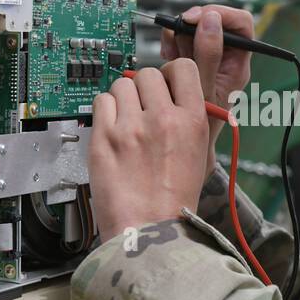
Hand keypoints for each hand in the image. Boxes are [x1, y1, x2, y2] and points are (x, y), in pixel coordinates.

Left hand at [88, 60, 209, 244]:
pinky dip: (104, 112)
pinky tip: (111, 130)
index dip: (170, 73)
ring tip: (125, 122)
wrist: (149, 231)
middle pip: (148, 74)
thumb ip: (188, 120)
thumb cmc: (174, 202)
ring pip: (121, 85)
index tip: (164, 83)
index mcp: (193, 121)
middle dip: (143, 88)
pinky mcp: (104, 137)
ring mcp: (131, 127)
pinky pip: (100, 102)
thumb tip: (173, 96)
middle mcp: (163, 118)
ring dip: (122, 99)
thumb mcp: (198, 156)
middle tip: (141, 108)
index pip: (182, 68)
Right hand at [160, 4, 252, 181]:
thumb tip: (210, 20)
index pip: (241, 23)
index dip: (221, 14)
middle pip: (214, 21)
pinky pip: (183, 40)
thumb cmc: (202, 124)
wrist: (187, 142)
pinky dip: (173, 42)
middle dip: (193, 24)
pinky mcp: (192, 59)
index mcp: (238, 62)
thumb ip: (208, 54)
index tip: (198, 18)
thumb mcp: (204, 89)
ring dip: (180, 33)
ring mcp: (208, 57)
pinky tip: (168, 54)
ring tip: (171, 50)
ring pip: (196, 29)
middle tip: (179, 34)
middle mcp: (225, 57)